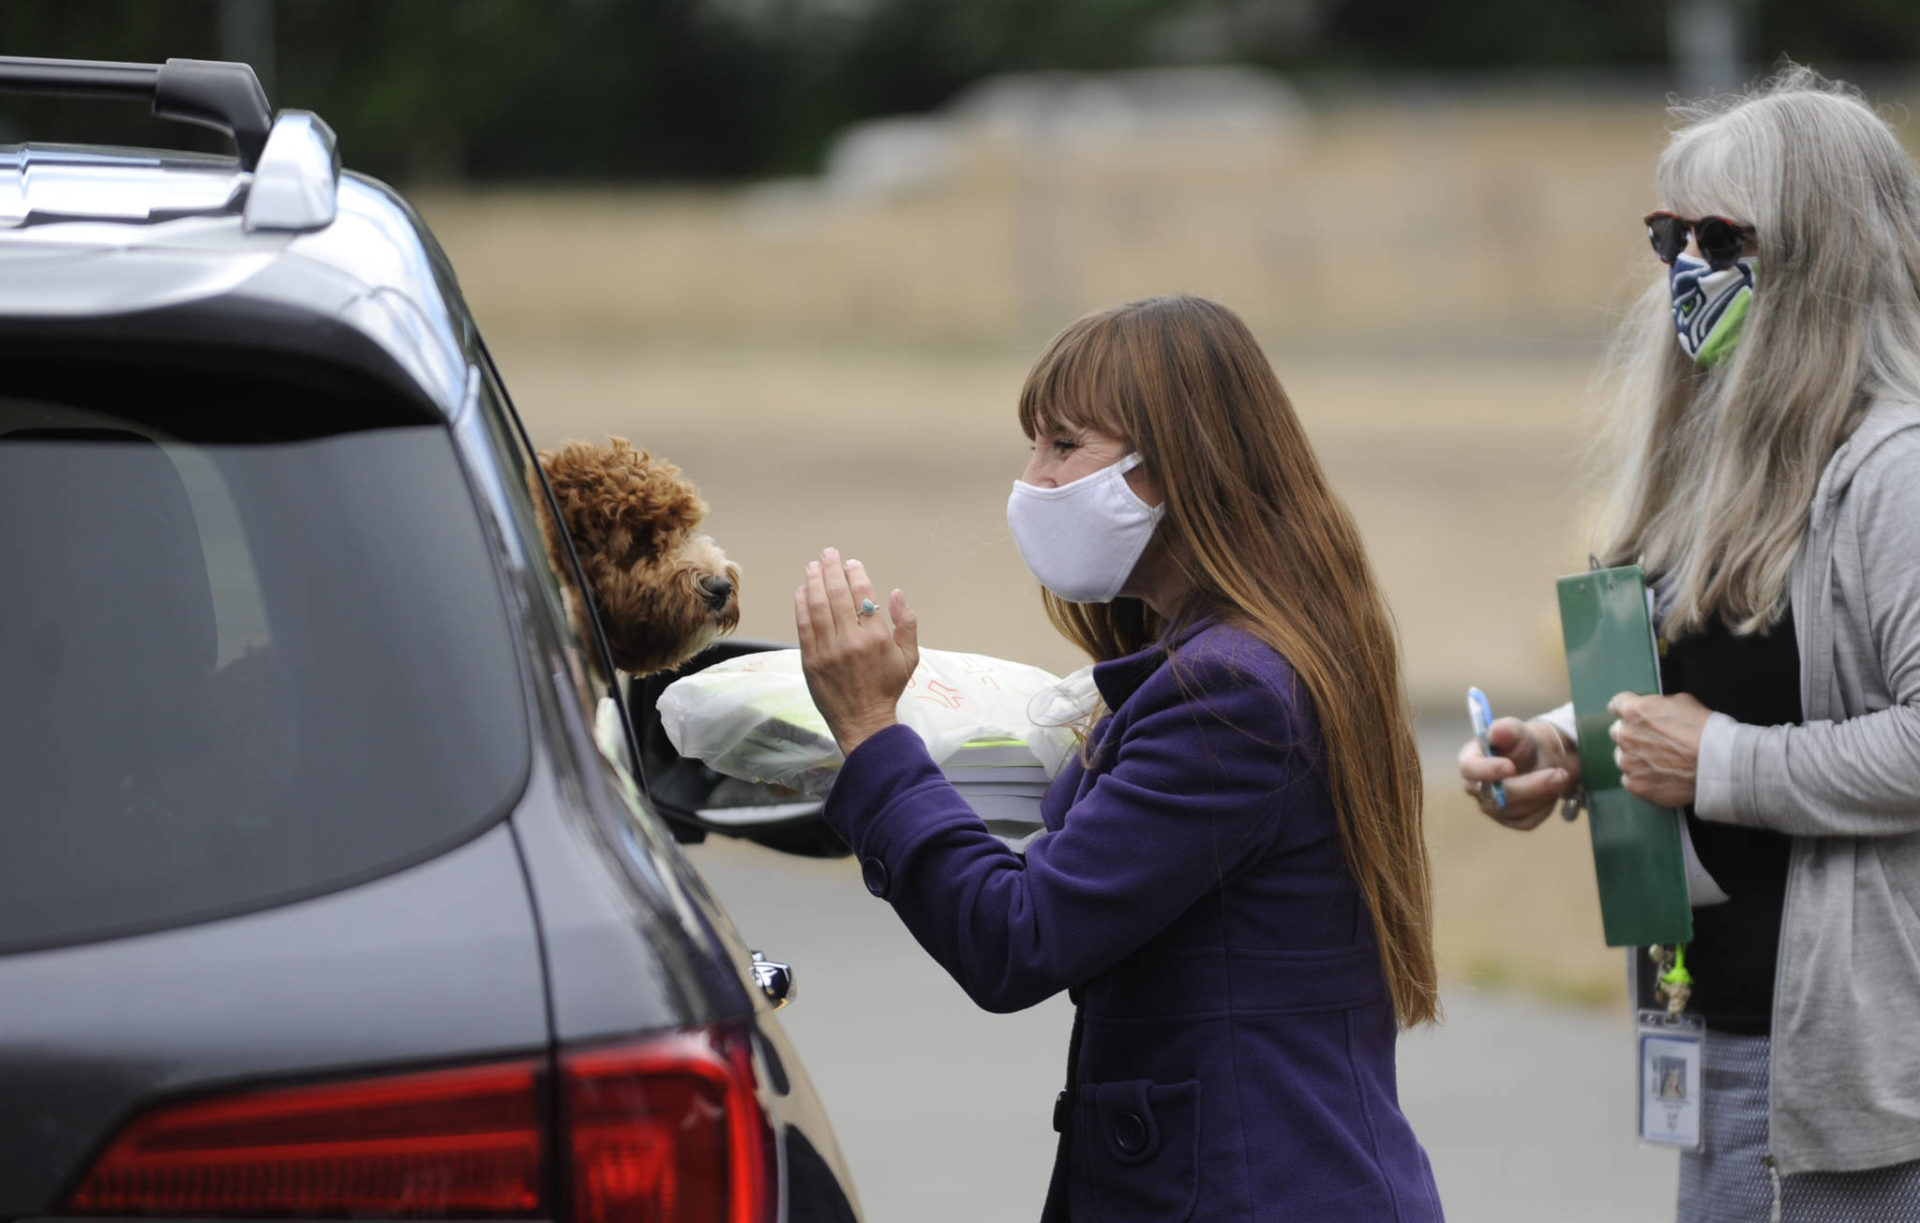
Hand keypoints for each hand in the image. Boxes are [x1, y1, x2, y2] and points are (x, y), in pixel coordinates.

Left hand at [794, 547, 920, 755]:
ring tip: (812, 567)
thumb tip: (897, 592)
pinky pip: (804, 627)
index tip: (851, 563)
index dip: (855, 575)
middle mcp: (852, 640)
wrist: (863, 721)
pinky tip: (801, 592)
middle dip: (831, 570)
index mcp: (877, 637)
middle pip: (838, 595)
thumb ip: (906, 623)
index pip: (864, 595)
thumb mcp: (909, 657)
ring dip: (813, 582)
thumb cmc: (887, 688)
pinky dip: (801, 606)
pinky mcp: (811, 660)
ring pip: (818, 607)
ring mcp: (828, 650)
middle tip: (828, 554)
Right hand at [1458, 716, 1579, 830]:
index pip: (1469, 769)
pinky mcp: (1508, 821)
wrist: (1537, 759)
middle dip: (1532, 785)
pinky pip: (1527, 820)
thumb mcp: (1517, 730)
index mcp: (1470, 760)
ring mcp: (1489, 807)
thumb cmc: (1522, 742)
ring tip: (1557, 774)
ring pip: (1516, 810)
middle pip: (1496, 797)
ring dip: (1543, 793)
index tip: (1511, 766)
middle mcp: (1474, 787)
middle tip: (1560, 774)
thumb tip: (1495, 732)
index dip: (1487, 770)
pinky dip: (1543, 806)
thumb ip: (1506, 729)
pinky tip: (1547, 790)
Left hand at [1609, 692, 1710, 807]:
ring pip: (1623, 757)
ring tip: (1659, 761)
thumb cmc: (1704, 728)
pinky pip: (1629, 779)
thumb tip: (1654, 712)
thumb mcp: (1682, 701)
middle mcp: (1625, 735)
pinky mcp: (1636, 785)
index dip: (1628, 710)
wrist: (1718, 762)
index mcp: (1633, 711)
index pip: (1617, 705)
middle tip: (1653, 741)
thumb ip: (1659, 705)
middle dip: (1632, 734)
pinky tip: (1659, 777)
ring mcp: (1628, 762)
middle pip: (1618, 732)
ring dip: (1635, 757)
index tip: (1636, 716)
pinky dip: (1641, 778)